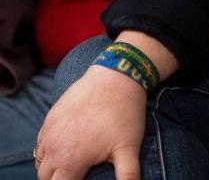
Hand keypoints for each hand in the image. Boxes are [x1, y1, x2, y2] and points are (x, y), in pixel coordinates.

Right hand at [36, 64, 146, 179]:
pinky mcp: (49, 119)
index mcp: (71, 160)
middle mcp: (54, 149)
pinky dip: (47, 152)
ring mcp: (48, 133)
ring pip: (41, 162)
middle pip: (46, 179)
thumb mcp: (129, 147)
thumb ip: (128, 175)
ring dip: (51, 168)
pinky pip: (40, 144)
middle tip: (77, 175)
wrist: (115, 77)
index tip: (82, 179)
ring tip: (71, 167)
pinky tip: (65, 149)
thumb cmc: (125, 113)